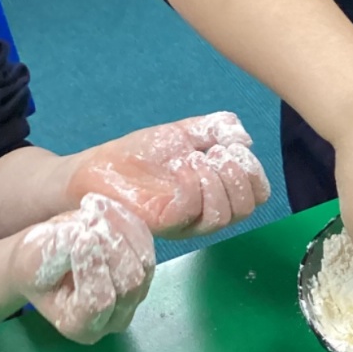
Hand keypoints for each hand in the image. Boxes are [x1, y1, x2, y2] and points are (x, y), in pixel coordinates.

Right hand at [10, 194, 155, 343]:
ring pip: (144, 262)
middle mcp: (114, 318)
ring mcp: (135, 296)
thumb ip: (54, 254)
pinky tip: (104, 206)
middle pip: (129, 283)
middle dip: (111, 246)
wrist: (45, 260)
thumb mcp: (32, 260)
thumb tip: (80, 235)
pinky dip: (128, 222)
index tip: (81, 237)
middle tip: (88, 218)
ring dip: (120, 229)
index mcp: (81, 326)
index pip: (98, 301)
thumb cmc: (34, 266)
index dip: (92, 268)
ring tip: (93, 207)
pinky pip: (147, 244)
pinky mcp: (146, 270)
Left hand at [67, 112, 270, 238]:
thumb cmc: (138, 154)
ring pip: (224, 215)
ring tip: (197, 158)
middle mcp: (205, 212)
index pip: (257, 195)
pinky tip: (183, 166)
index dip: (254, 172)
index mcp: (215, 192)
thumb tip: (244, 138)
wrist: (96, 168)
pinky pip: (192, 210)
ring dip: (219, 181)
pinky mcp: (164, 222)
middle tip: (217, 153)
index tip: (232, 147)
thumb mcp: (181, 133)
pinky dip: (195, 185)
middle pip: (246, 208)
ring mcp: (185, 221)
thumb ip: (213, 129)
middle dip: (239, 176)